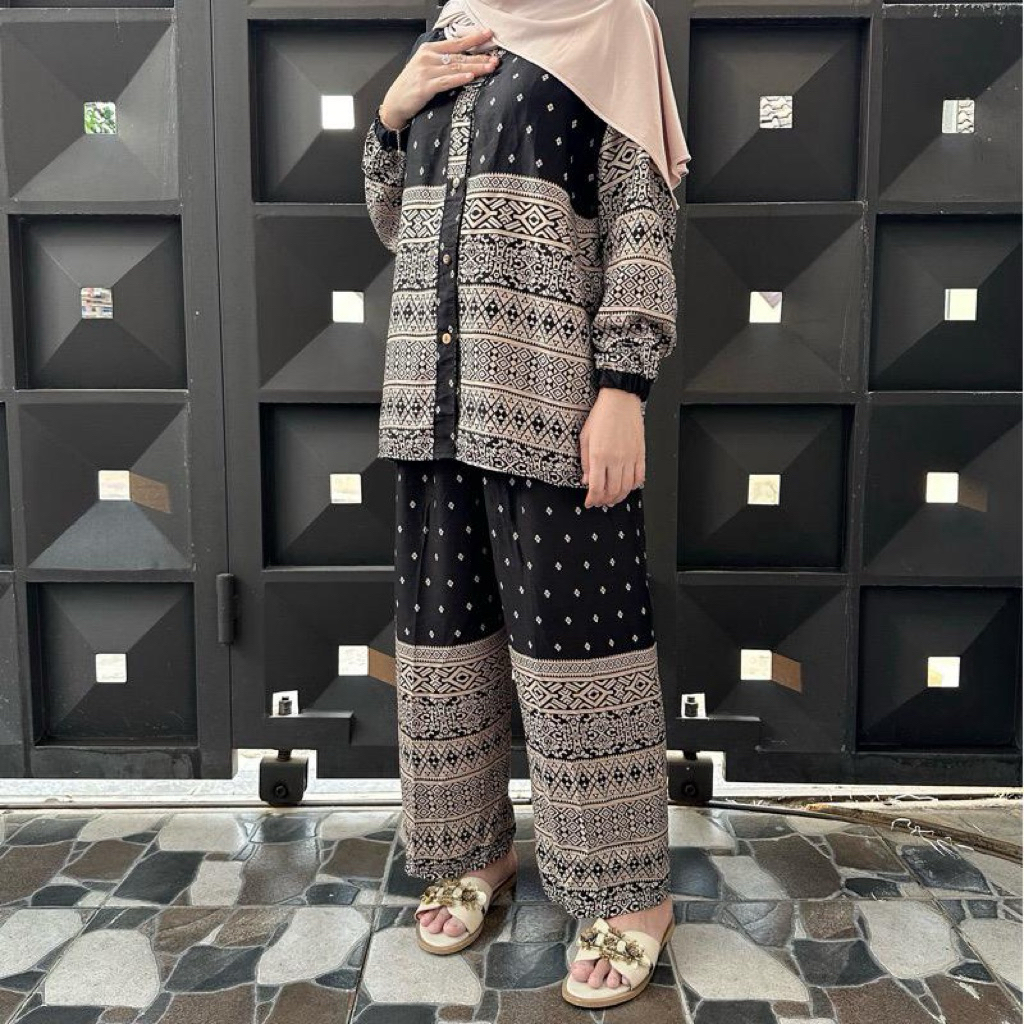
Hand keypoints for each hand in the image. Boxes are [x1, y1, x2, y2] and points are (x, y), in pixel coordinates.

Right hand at [380, 28, 499, 128]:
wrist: (395, 103)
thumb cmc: (411, 86)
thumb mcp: (425, 67)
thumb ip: (441, 60)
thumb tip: (463, 58)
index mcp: (429, 50)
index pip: (456, 42)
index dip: (473, 38)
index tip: (488, 34)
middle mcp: (428, 58)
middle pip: (459, 56)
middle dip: (479, 57)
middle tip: (495, 58)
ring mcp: (426, 71)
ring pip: (455, 67)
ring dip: (475, 68)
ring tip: (490, 67)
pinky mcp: (425, 87)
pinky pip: (446, 81)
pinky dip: (459, 78)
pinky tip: (470, 76)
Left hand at [580, 388, 645, 507]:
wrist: (620, 400)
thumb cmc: (601, 415)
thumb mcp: (585, 438)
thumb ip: (585, 462)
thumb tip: (586, 480)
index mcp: (600, 456)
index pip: (596, 487)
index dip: (592, 499)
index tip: (589, 502)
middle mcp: (616, 459)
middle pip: (612, 491)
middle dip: (604, 501)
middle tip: (600, 502)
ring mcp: (630, 457)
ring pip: (627, 487)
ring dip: (619, 497)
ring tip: (612, 498)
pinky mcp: (640, 453)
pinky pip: (640, 476)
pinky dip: (634, 486)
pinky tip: (627, 487)